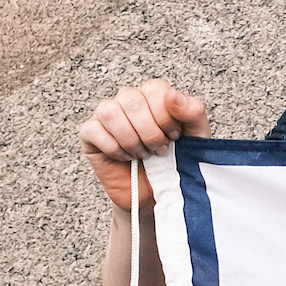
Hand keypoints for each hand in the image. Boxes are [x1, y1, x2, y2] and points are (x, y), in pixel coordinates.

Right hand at [79, 81, 211, 212]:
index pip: (155, 90)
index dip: (166, 117)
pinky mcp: (90, 133)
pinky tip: (125, 157)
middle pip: (132, 100)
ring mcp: (106, 115)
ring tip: (142, 154)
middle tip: (159, 151)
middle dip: (150, 132)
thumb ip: (193, 113)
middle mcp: (128, 99)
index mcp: (153, 95)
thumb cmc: (176, 163)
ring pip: (110, 112)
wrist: (158, 194)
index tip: (174, 137)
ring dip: (130, 139)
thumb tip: (172, 95)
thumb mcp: (195, 139)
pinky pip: (93, 130)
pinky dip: (113, 148)